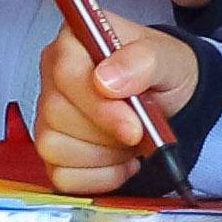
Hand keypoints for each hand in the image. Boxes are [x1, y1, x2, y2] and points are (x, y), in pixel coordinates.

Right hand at [35, 21, 197, 195]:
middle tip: (139, 131)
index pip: (65, 74)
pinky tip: (118, 160)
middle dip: (106, 133)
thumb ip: (141, 60)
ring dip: (104, 155)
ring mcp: (48, 116)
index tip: (134, 125)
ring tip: (128, 141)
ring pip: (55, 147)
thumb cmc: (163, 74)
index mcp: (73, 44)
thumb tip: (107, 80)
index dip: (98, 106)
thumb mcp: (166, 58)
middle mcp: (53, 78)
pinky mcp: (54, 150)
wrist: (172, 103)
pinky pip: (63, 175)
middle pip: (56, 114)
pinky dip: (100, 176)